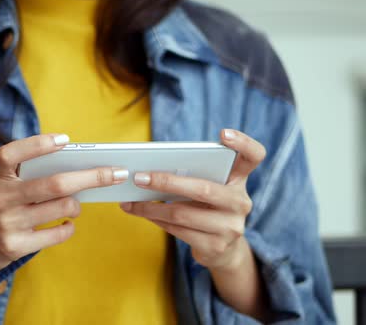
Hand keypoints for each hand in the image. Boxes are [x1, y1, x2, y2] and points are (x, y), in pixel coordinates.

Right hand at [0, 134, 128, 272]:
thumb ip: (22, 169)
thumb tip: (73, 162)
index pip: (13, 154)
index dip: (39, 145)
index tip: (66, 140)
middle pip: (54, 184)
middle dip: (92, 177)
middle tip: (116, 173)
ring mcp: (7, 224)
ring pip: (61, 208)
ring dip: (76, 205)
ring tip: (76, 204)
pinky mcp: (15, 246)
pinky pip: (57, 235)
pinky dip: (68, 227)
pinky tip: (68, 222)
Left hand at [120, 129, 265, 270]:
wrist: (222, 250)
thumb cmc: (207, 208)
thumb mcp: (208, 189)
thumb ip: (193, 176)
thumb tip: (150, 170)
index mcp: (239, 180)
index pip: (253, 156)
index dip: (243, 143)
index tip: (223, 133)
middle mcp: (240, 202)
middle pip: (203, 189)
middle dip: (167, 183)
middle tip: (139, 178)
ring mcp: (231, 227)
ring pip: (183, 213)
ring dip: (151, 207)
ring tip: (130, 201)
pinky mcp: (216, 247)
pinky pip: (178, 230)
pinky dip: (156, 220)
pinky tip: (141, 213)